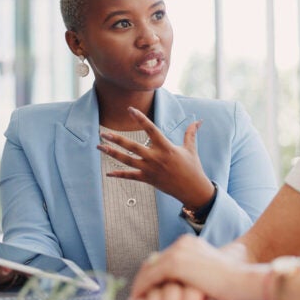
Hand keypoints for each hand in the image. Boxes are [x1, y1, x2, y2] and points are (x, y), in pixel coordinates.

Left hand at [97, 106, 214, 208]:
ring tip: (100, 147)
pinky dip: (119, 174)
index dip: (140, 118)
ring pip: (127, 160)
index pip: (151, 129)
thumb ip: (190, 134)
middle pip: (132, 146)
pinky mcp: (148, 179)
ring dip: (112, 153)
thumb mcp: (191, 149)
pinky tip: (108, 172)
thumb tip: (199, 121)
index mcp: (166, 147)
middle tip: (103, 133)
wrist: (193, 190)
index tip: (130, 109)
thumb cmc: (193, 168)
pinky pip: (131, 176)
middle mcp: (155, 157)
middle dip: (116, 139)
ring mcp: (150, 169)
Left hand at [128, 235, 267, 299]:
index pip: (162, 259)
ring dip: (142, 292)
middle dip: (142, 284)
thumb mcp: (205, 277)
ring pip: (150, 272)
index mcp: (190, 244)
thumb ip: (189, 277)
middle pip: (152, 263)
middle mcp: (182, 244)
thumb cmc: (232, 283)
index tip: (143, 292)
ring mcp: (178, 251)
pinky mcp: (176, 263)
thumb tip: (172, 290)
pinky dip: (143, 292)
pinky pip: (150, 278)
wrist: (244, 281)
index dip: (150, 276)